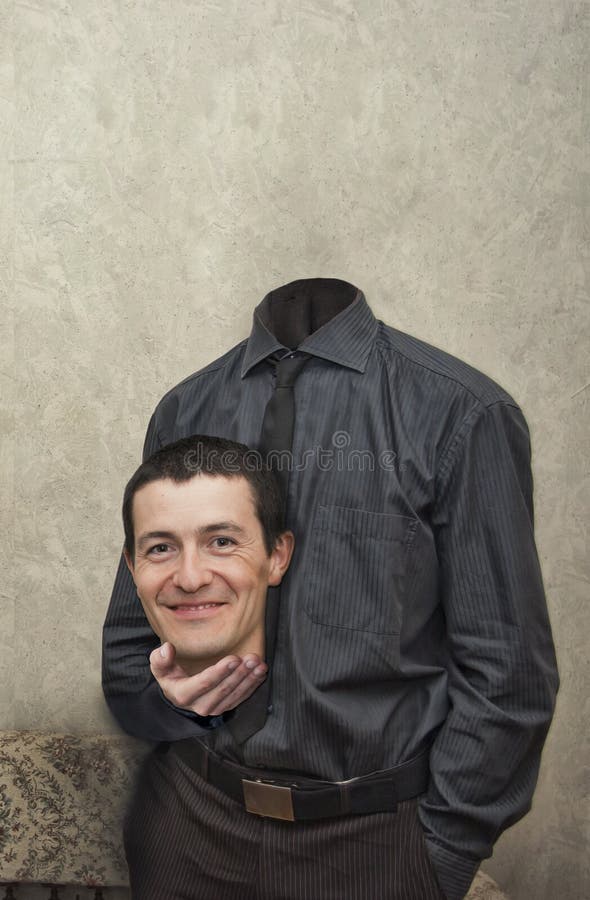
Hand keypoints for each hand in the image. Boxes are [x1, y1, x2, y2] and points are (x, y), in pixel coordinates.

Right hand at [149, 642, 267, 716]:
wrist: (178, 695)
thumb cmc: (170, 677)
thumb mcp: (160, 668)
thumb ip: (160, 659)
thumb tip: (167, 649)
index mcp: (183, 695)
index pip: (204, 683)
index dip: (220, 672)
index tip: (234, 658)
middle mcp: (200, 705)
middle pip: (223, 689)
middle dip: (240, 673)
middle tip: (252, 658)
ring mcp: (214, 708)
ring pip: (235, 694)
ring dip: (249, 679)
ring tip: (259, 664)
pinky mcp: (225, 707)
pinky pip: (241, 698)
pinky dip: (252, 685)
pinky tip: (260, 673)